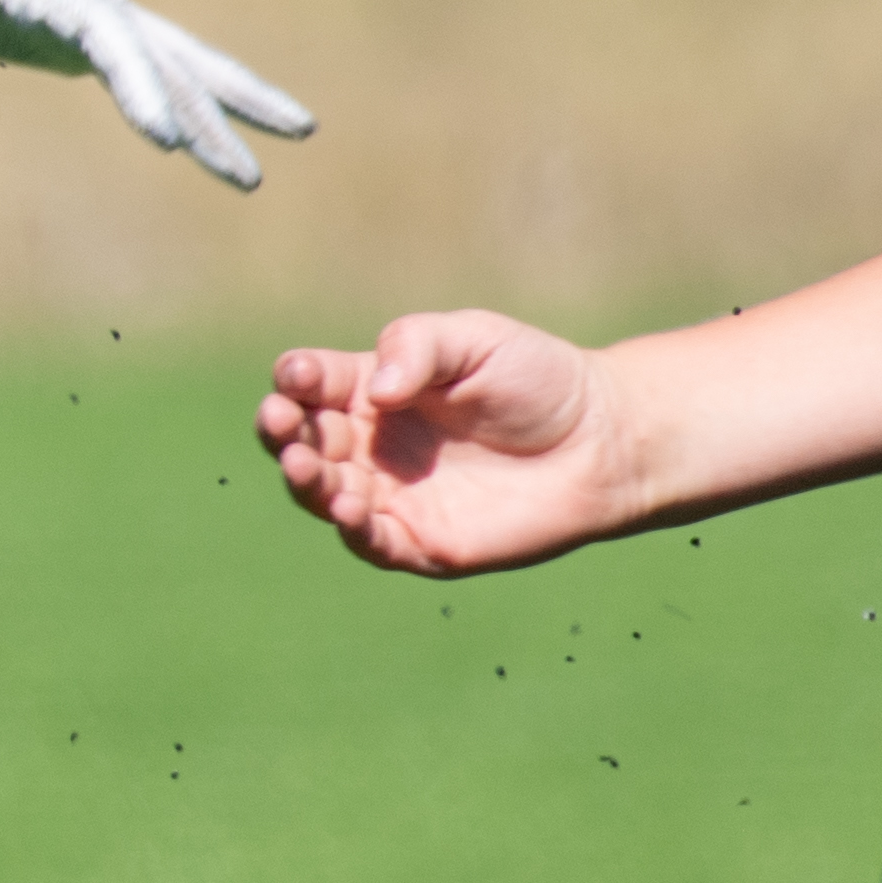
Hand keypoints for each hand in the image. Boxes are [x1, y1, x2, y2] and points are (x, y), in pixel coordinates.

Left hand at [0, 0, 316, 189]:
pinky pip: (157, 73)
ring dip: (218, 119)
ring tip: (254, 180)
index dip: (138, 84)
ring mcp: (102, 14)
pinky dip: (188, 108)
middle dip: (212, 112)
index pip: (109, 36)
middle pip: (167, 55)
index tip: (163, 141)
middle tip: (247, 178)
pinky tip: (215, 151)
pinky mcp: (98, 35)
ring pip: (177, 67)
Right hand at [255, 311, 634, 575]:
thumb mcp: (473, 339)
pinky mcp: (423, 542)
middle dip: (281, 431)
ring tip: (305, 465)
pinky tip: (347, 510)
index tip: (300, 376)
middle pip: (303, 440)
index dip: (295, 380)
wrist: (602, 441)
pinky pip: (371, 543)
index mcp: (373, 390)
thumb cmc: (537, 379)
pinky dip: (352, 531)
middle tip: (279, 422)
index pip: (312, 384)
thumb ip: (416, 348)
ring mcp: (393, 496)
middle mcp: (372, 445)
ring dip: (305, 482)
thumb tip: (374, 391)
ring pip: (324, 494)